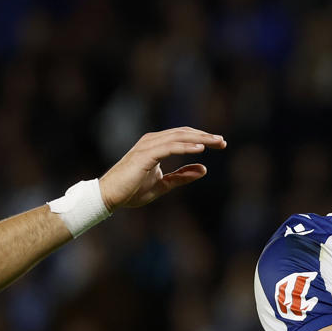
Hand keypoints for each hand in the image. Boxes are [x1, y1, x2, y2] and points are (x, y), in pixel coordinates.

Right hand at [100, 127, 227, 211]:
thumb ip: (182, 176)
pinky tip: (200, 149)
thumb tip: (204, 169)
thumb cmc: (132, 190)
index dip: (202, 138)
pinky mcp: (145, 155)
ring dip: (199, 139)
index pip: (183, 137)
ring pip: (178, 137)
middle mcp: (152, 141)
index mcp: (156, 146)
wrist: (109, 197)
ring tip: (216, 142)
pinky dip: (185, 147)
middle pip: (183, 133)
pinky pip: (169, 147)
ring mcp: (147, 146)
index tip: (220, 144)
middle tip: (223, 142)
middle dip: (205, 136)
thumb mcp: (163, 184)